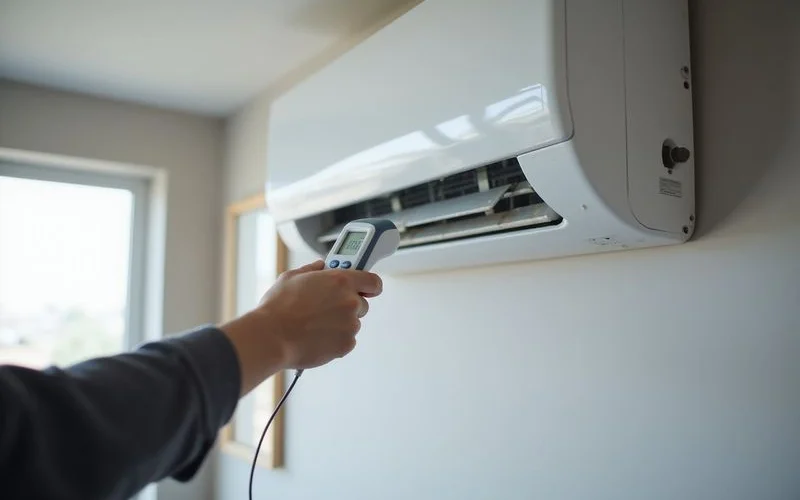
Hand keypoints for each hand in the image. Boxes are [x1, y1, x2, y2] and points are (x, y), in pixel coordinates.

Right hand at [257, 260, 382, 368]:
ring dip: (340, 324)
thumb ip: (312, 269)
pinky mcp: (346, 344)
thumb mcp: (292, 277)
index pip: (373, 281)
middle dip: (347, 306)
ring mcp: (350, 324)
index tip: (366, 289)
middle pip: (362, 304)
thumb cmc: (278, 307)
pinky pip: (347, 341)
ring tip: (314, 325)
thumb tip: (320, 266)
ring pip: (353, 323)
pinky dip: (336, 340)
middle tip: (325, 310)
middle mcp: (350, 301)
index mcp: (340, 280)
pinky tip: (316, 337)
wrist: (271, 337)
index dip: (370, 286)